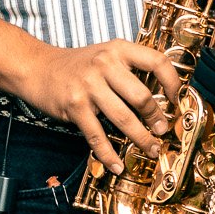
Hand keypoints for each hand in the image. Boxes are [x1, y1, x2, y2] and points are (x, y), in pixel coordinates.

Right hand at [21, 39, 180, 174]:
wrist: (37, 67)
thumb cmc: (78, 65)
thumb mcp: (106, 55)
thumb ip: (130, 68)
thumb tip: (162, 95)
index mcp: (118, 50)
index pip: (157, 61)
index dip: (172, 82)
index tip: (176, 99)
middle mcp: (105, 64)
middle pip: (142, 96)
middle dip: (157, 118)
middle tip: (162, 130)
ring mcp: (88, 86)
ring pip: (124, 118)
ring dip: (141, 138)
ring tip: (150, 148)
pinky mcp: (75, 106)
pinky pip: (97, 135)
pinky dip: (109, 154)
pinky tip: (117, 164)